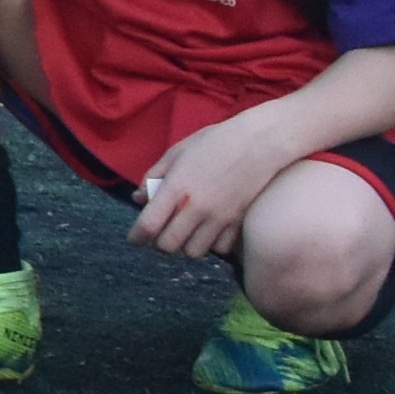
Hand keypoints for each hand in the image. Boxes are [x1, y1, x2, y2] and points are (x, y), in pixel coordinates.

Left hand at [130, 109, 294, 259]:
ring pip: (193, 252)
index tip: (134, 238)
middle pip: (168, 246)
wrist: (260, 142)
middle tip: (161, 232)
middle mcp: (197, 207)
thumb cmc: (215, 141)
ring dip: (185, 245)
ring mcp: (219, 217)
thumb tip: (138, 199)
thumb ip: (153, 177)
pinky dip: (210, 244)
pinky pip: (219, 249)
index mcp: (177, 187)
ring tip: (186, 231)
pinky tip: (208, 230)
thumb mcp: (176, 152)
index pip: (149, 225)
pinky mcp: (238, 222)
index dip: (137, 237)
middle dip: (159, 243)